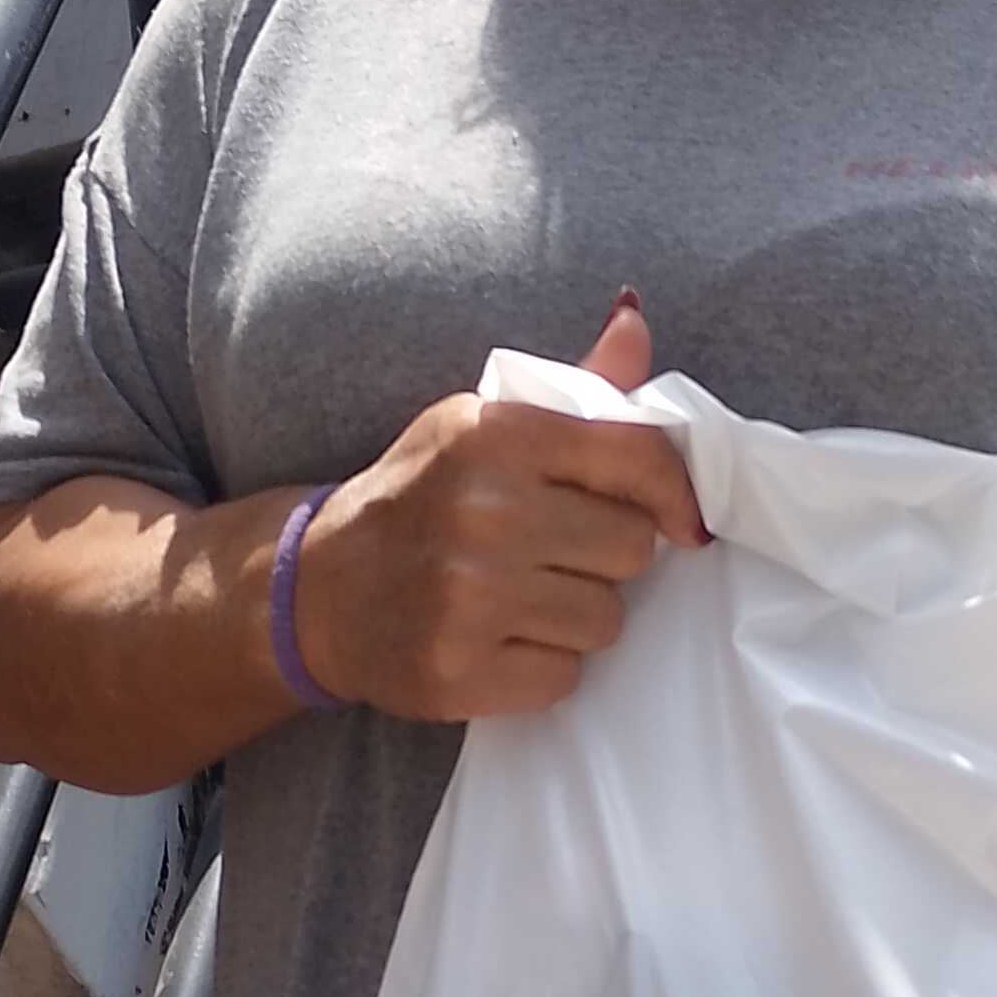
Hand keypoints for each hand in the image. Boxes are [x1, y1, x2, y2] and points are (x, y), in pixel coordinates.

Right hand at [291, 296, 705, 720]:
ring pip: (604, 620)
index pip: (637, 456)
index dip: (674, 494)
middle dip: (607, 557)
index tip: (680, 522)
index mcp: (493, 435)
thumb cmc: (418, 500)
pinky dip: (542, 669)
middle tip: (555, 554)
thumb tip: (635, 318)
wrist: (315, 590)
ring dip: (576, 617)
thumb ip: (573, 388)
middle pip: (632, 548)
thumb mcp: (480, 425)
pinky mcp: (457, 672)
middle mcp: (482, 512)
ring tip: (521, 599)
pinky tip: (498, 643)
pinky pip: (563, 678)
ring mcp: (467, 598)